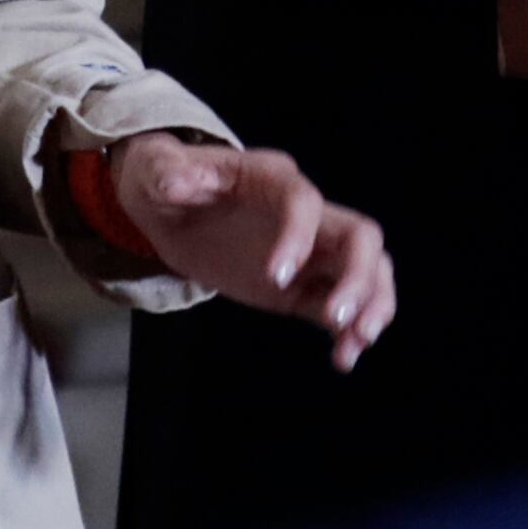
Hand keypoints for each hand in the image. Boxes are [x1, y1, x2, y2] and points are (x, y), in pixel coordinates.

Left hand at [107, 133, 393, 369]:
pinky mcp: (303, 285)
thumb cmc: (165, 179)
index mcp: (271, 178)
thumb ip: (165, 171)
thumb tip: (175, 180)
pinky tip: (343, 358)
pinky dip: (350, 331)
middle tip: (337, 318)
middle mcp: (305, 212)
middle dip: (360, 276)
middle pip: (359, 235)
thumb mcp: (155, 169)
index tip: (275, 277)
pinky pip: (340, 304)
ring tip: (355, 344)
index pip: (303, 200)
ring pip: (369, 269)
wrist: (169, 207)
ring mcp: (310, 250)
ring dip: (372, 305)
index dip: (298, 236)